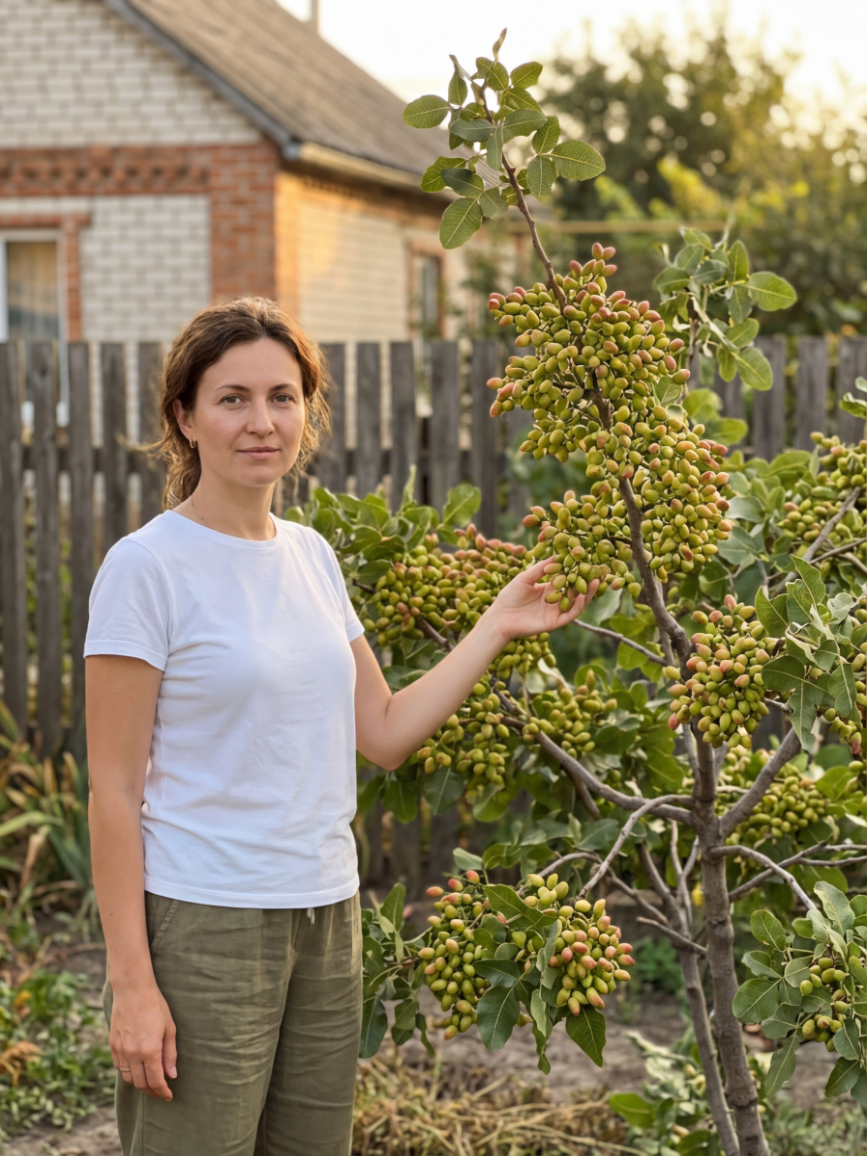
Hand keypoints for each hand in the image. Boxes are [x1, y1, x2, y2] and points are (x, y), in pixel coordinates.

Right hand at [109, 980, 176, 1099]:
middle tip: (160, 1091)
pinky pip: (119, 1067)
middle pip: (141, 1083)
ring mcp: (121, 1049)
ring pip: (128, 1078)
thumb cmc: (155, 1005)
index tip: (168, 1096)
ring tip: (149, 1082)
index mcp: (150, 1050)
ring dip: (139, 1084)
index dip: (163, 1091)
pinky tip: (136, 1070)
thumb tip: (171, 1075)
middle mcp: (133, 1053)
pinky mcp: (112, 1044)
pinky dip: (128, 1073)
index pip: (156, 1080)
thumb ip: (170, 1053)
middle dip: (152, 1091)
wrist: (132, 989)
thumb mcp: (169, 1028)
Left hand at [488, 559, 599, 643]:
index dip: (577, 570)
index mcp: (549, 589)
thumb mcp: (525, 577)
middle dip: (588, 580)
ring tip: (595, 580)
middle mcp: (556, 600)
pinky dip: (578, 605)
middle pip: (577, 590)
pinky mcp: (555, 622)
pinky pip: (571, 614)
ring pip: (577, 602)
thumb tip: (558, 554)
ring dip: (588, 592)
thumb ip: (541, 567)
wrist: (499, 618)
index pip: (567, 578)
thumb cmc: (509, 596)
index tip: (588, 559)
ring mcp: (557, 612)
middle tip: (600, 569)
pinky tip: (583, 595)